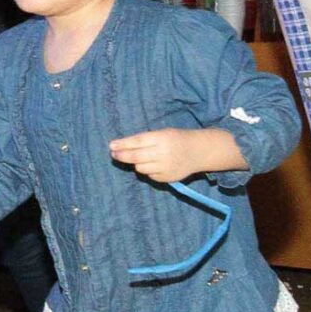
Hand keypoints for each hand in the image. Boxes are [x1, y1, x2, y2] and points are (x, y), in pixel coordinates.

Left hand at [109, 127, 243, 182]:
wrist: (198, 152)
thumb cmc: (176, 139)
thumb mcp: (163, 133)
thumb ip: (145, 140)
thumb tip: (121, 146)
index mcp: (162, 138)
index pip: (137, 142)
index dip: (123, 144)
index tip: (111, 145)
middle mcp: (163, 153)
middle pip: (136, 157)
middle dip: (122, 155)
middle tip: (113, 154)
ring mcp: (165, 167)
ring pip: (140, 168)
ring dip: (137, 163)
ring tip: (143, 157)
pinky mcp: (167, 178)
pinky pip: (150, 175)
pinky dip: (148, 170)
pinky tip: (155, 164)